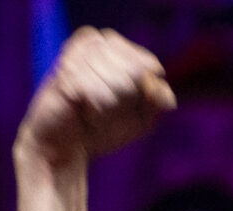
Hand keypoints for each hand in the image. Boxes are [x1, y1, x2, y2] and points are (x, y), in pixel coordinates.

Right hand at [12, 28, 175, 210]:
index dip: (143, 94)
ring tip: (92, 112)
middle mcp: (95, 41)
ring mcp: (77, 54)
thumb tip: (168, 98)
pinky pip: (100, 94)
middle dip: (126, 102)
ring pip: (120, 83)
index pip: (149, 65)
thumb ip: (156, 101)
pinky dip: (97, 112)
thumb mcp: (139, 117)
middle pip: (137, 72)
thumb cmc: (100, 128)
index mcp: (114, 45)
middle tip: (104, 109)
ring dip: (110, 109)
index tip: (122, 105)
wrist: (65, 148)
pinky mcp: (65, 73)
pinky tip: (82, 112)